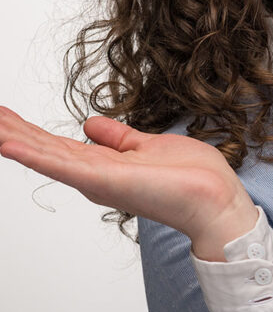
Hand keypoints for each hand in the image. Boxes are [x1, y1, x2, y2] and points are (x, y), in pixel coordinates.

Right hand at [0, 107, 257, 259]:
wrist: (213, 197)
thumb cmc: (189, 176)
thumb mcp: (146, 145)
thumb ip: (117, 137)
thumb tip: (90, 123)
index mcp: (103, 164)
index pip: (57, 144)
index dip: (29, 130)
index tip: (4, 115)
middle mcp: (94, 174)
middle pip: (44, 148)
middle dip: (14, 131)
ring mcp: (97, 178)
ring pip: (45, 154)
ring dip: (14, 138)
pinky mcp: (105, 180)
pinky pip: (63, 165)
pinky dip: (34, 154)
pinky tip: (9, 143)